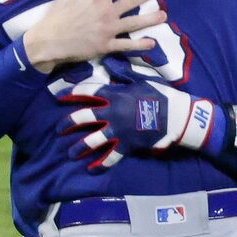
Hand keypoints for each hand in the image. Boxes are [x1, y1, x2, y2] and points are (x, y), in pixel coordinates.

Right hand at [23, 0, 160, 70]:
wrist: (48, 41)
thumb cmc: (56, 16)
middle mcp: (106, 12)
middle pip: (132, 0)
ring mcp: (108, 30)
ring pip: (134, 23)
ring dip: (151, 19)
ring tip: (164, 15)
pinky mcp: (106, 45)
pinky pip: (126, 45)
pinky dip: (139, 44)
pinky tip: (152, 42)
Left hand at [60, 78, 213, 169]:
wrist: (177, 117)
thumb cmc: (161, 96)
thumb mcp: (141, 81)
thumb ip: (123, 77)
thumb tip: (110, 66)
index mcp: (115, 95)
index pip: (88, 92)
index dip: (71, 93)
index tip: (59, 97)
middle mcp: (113, 113)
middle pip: (84, 117)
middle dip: (68, 123)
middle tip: (59, 129)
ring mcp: (118, 131)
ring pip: (93, 140)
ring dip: (79, 147)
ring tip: (71, 153)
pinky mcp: (127, 145)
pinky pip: (110, 157)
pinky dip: (101, 165)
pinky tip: (92, 170)